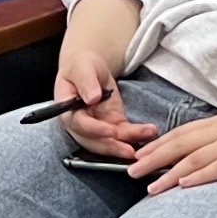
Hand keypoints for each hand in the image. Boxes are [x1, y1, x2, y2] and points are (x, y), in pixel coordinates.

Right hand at [51, 0, 152, 158]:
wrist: (90, 70)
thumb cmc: (82, 66)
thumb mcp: (82, 67)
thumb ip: (86, 82)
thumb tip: (92, 98)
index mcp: (67, 110)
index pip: (78, 124)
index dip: (94, 130)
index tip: (110, 131)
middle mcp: (80, 124)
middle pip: (94, 141)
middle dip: (113, 147)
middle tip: (129, 151)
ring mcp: (97, 126)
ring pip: (110, 142)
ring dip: (127, 144)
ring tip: (146, 137)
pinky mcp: (112, 125)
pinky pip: (123, 134)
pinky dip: (136, 135)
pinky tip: (149, 132)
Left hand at [129, 86, 216, 194]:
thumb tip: (211, 144)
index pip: (182, 132)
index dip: (158, 144)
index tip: (139, 153)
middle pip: (180, 144)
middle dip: (153, 158)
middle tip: (130, 170)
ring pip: (194, 158)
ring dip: (169, 173)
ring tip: (149, 186)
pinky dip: (200, 175)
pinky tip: (184, 184)